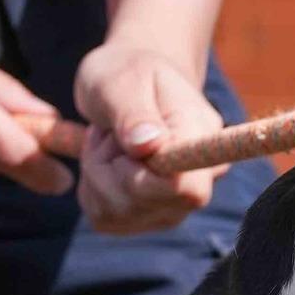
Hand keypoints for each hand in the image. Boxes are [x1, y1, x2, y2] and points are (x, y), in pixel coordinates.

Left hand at [74, 37, 225, 234]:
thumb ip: (134, 113)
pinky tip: (105, 162)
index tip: (127, 144)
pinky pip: (104, 219)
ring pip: (116, 213)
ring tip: (109, 141)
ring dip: (96, 174)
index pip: (189, 189)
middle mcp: (196, 182)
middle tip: (110, 130)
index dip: (148, 177)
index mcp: (203, 141)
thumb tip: (148, 145)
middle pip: (141, 204)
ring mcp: (172, 207)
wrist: (130, 86)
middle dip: (108, 167)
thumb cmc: (129, 74)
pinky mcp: (144, 219)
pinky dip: (91, 190)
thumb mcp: (124, 80)